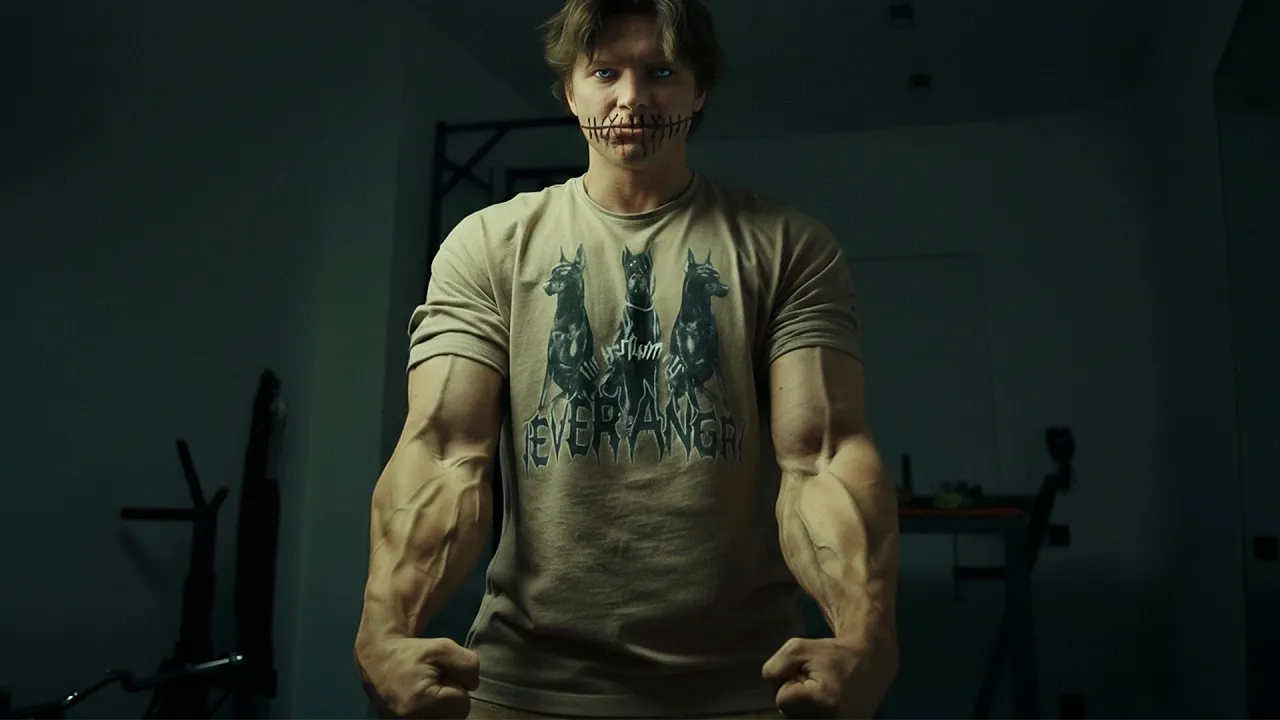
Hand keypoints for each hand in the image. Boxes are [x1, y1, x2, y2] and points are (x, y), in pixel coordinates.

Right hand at [357, 636, 479, 718]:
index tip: (440, 674)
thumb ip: (468, 665)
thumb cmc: (413, 652)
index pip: (463, 704)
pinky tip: (420, 700)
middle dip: (450, 699)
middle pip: (455, 716)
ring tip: (426, 692)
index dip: (456, 685)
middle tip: (433, 682)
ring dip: (441, 707)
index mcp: (422, 702)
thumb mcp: (444, 647)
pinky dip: (430, 712)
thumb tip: (473, 686)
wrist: (378, 658)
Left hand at [762, 637, 886, 718]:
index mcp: (825, 700)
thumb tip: (777, 697)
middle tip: (818, 682)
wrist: (870, 662)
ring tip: (823, 693)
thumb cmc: (831, 654)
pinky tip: (828, 704)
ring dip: (804, 707)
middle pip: (789, 715)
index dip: (790, 682)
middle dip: (797, 697)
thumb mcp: (796, 648)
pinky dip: (814, 714)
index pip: (781, 700)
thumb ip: (774, 669)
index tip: (811, 673)